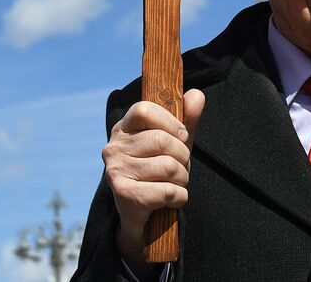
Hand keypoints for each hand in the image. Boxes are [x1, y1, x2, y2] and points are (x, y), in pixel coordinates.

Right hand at [104, 89, 205, 267]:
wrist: (140, 214)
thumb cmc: (158, 170)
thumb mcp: (174, 142)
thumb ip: (186, 118)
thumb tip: (196, 95)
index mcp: (124, 128)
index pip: (144, 110)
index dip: (170, 122)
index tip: (182, 136)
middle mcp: (114, 147)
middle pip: (162, 141)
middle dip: (183, 157)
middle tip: (181, 167)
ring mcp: (115, 171)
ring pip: (168, 167)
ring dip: (183, 179)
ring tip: (176, 183)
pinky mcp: (124, 194)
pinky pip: (167, 191)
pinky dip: (179, 197)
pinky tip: (172, 199)